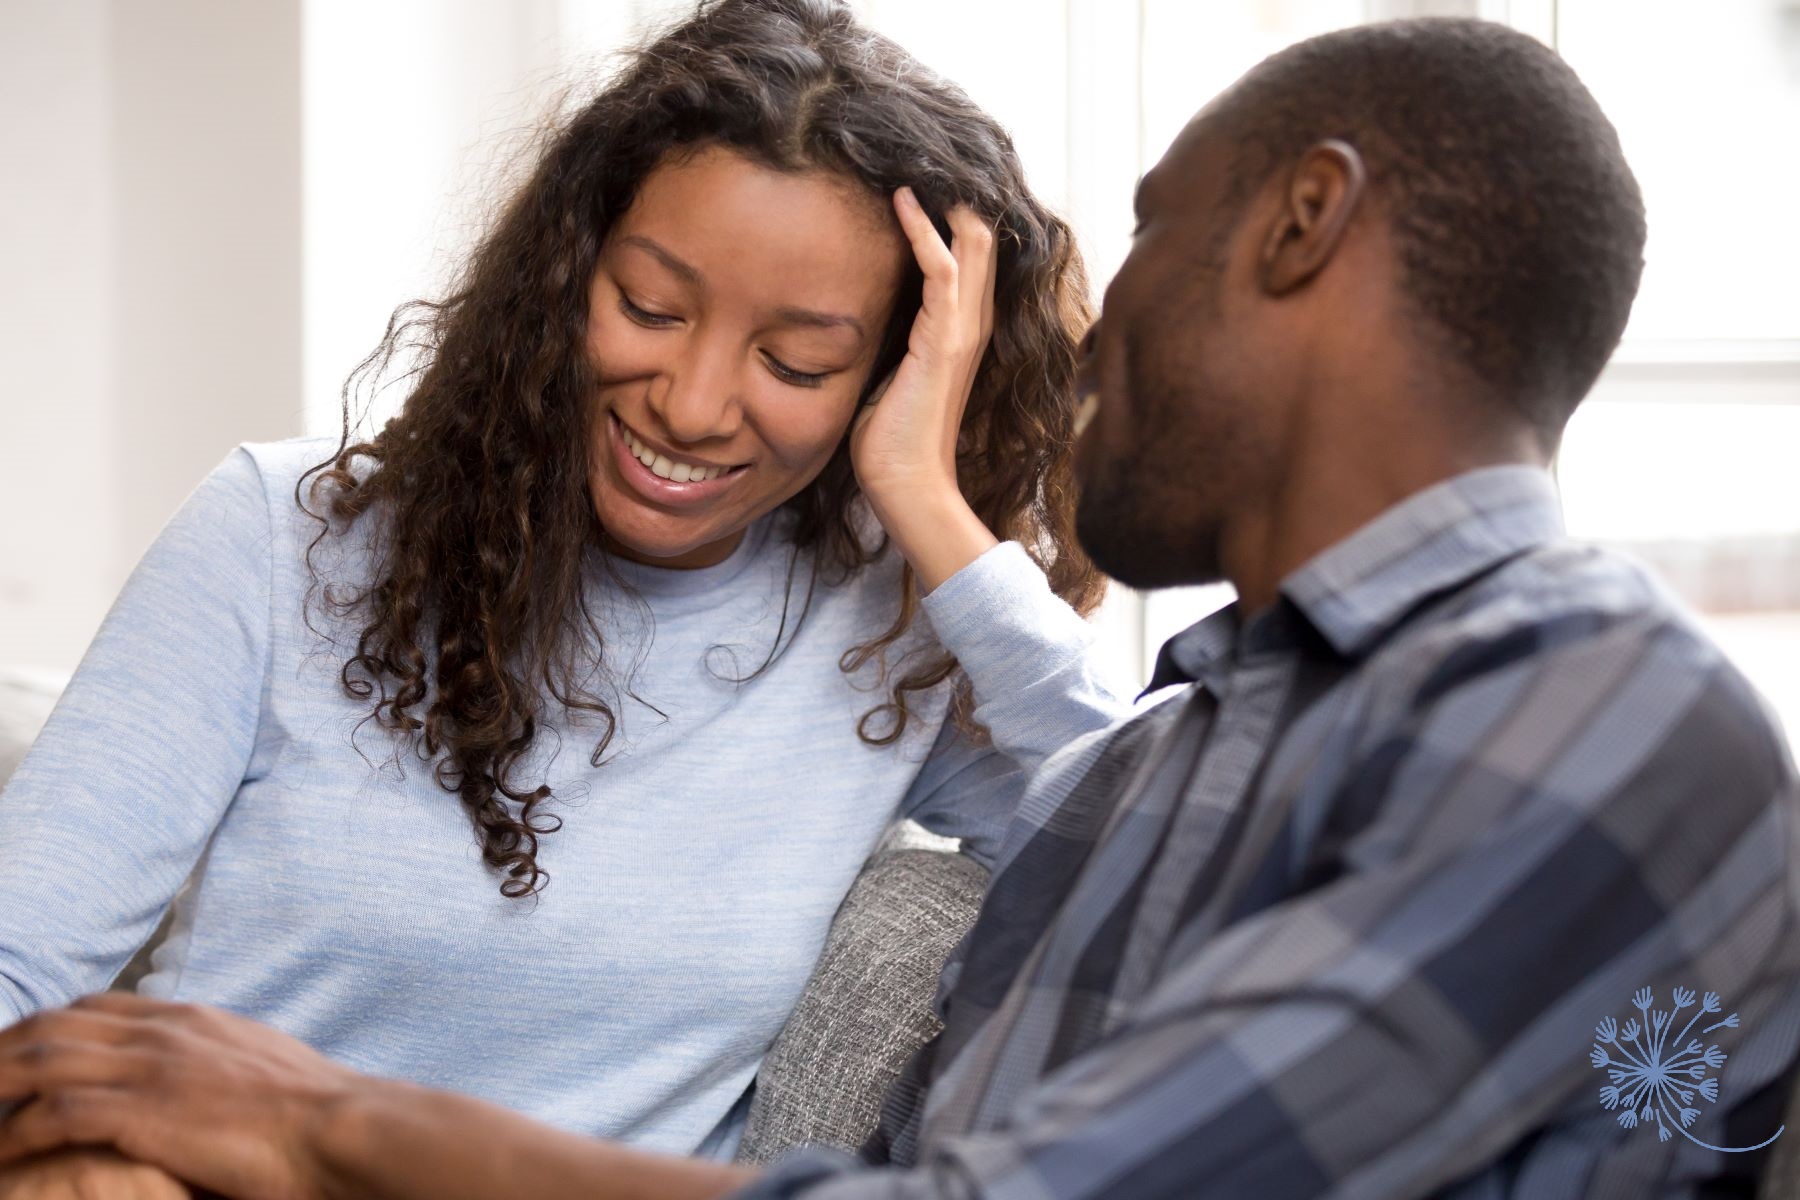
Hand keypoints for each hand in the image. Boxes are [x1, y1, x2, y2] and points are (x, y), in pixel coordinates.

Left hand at [0, 994, 359, 1199]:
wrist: (341, 1130)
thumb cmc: (315, 1115)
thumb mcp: (263, 1066)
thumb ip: (222, 1062)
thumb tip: (211, 1080)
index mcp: (192, 1020)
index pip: (96, 1008)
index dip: (46, 1029)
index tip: (17, 1055)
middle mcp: (164, 1032)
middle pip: (53, 1025)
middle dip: (2, 1049)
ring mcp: (152, 1068)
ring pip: (41, 1060)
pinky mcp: (145, 1111)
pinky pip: (55, 1113)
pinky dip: (15, 1130)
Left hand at [849, 190, 1000, 591]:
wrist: (907, 485)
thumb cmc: (892, 441)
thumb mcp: (890, 375)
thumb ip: (891, 341)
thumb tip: (857, 315)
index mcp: (960, 331)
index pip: (969, 256)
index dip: (952, 215)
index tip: (919, 178)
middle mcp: (972, 323)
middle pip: (982, 237)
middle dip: (956, 194)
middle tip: (921, 153)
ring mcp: (963, 329)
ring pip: (972, 240)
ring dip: (944, 198)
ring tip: (915, 159)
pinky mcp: (944, 338)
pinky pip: (942, 266)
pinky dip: (923, 228)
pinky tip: (903, 198)